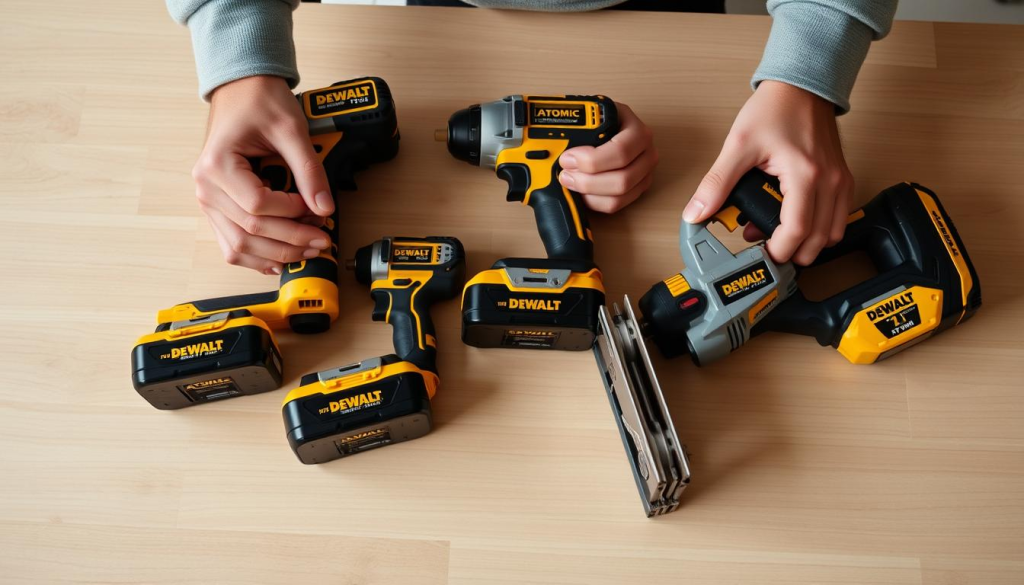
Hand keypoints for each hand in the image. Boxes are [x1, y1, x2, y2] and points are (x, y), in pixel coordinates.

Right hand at [192, 75, 333, 274]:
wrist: (242, 88)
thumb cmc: (259, 101)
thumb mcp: (291, 129)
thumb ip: (309, 170)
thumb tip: (324, 208)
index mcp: (217, 165)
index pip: (258, 206)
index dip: (292, 213)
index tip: (317, 208)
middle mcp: (206, 187)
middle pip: (249, 232)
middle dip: (291, 241)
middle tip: (322, 240)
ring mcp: (208, 200)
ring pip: (238, 246)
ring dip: (276, 255)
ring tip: (307, 251)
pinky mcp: (217, 206)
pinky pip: (231, 242)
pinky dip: (256, 256)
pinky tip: (280, 260)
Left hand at [557, 102, 657, 213]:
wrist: (605, 123)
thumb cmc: (597, 120)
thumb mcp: (588, 113)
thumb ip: (573, 126)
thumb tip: (546, 145)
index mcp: (635, 129)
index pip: (620, 151)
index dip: (591, 161)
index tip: (567, 159)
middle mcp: (646, 151)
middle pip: (622, 179)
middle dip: (588, 181)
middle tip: (565, 175)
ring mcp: (645, 171)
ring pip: (620, 195)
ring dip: (590, 193)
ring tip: (571, 183)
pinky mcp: (638, 187)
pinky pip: (618, 204)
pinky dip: (595, 202)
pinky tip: (581, 193)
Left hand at [683, 81, 853, 265]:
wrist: (800, 86)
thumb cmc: (775, 109)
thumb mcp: (738, 145)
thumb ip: (716, 183)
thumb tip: (696, 212)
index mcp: (805, 174)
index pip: (797, 230)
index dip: (779, 251)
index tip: (762, 256)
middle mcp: (829, 181)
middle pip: (819, 239)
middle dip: (793, 253)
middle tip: (767, 252)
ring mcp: (840, 180)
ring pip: (833, 232)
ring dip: (809, 242)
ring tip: (779, 235)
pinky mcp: (842, 178)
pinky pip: (838, 216)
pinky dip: (820, 227)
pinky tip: (794, 219)